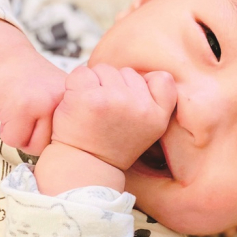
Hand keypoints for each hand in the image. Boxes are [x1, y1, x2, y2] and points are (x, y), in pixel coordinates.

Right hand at [0, 55, 66, 155]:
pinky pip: (13, 139)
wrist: (4, 60)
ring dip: (21, 134)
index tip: (44, 117)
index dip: (53, 136)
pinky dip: (6, 128)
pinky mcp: (23, 107)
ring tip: (20, 110)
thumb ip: (70, 123)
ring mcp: (46, 104)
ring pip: (33, 146)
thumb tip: (74, 158)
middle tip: (29, 113)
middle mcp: (68, 103)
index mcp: (80, 103)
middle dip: (35, 137)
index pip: (72, 144)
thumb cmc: (30, 85)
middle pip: (52, 148)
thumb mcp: (59, 100)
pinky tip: (9, 107)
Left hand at [50, 64, 176, 170]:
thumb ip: (152, 103)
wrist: (83, 167)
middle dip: (113, 86)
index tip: (129, 103)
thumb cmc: (109, 145)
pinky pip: (81, 72)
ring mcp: (115, 100)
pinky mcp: (89, 97)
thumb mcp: (146, 130)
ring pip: (103, 70)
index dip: (143, 84)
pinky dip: (74, 84)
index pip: (162, 79)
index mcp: (158, 116)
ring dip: (93, 84)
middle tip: (105, 114)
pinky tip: (76, 104)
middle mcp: (140, 107)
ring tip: (91, 110)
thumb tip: (145, 74)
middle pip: (126, 72)